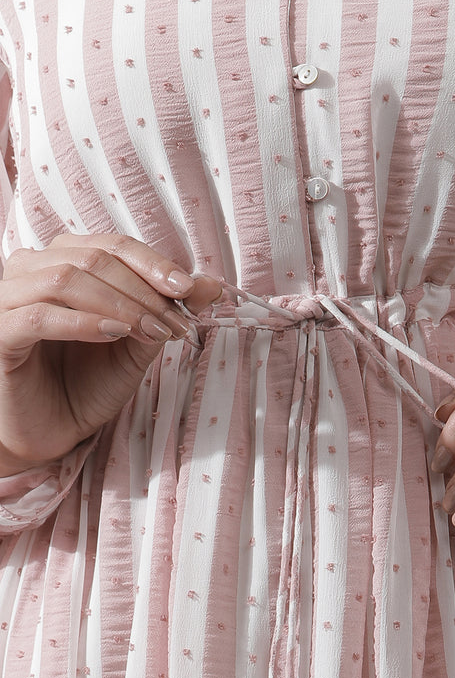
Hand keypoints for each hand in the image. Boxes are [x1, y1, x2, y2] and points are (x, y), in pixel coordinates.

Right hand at [0, 233, 220, 474]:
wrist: (50, 431)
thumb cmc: (87, 383)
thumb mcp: (136, 343)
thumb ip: (166, 310)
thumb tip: (212, 285)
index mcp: (61, 261)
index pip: (111, 245)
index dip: (153, 264)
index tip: (189, 291)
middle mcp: (29, 270)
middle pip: (92, 257)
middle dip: (144, 290)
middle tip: (177, 322)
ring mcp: (8, 299)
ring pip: (65, 279)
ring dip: (120, 304)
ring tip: (152, 332)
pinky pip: (39, 316)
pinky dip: (83, 322)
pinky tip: (114, 334)